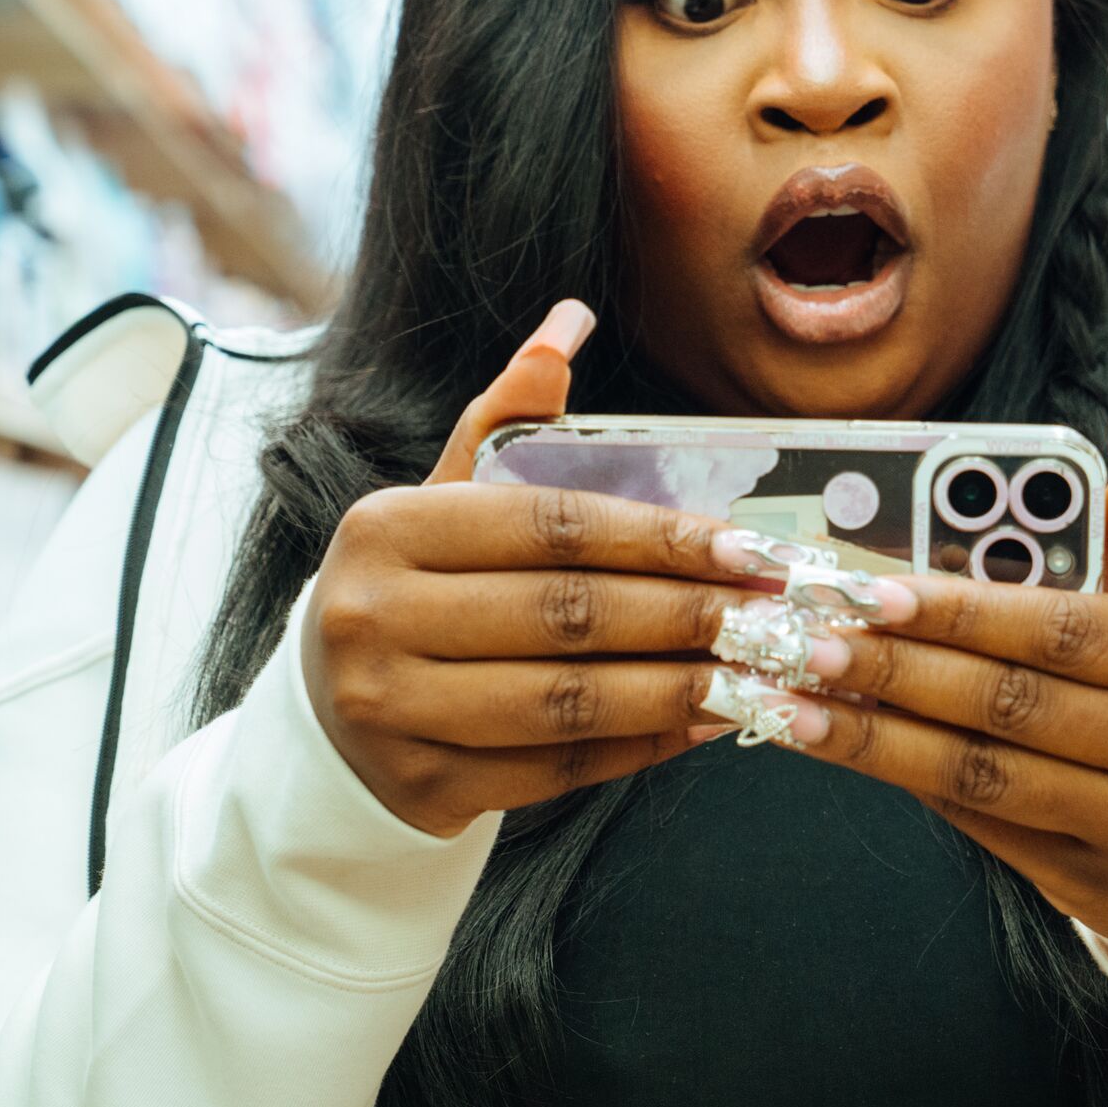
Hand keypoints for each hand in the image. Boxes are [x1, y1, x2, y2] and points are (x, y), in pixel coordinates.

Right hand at [299, 301, 756, 836]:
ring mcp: (393, 712)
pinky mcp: (424, 787)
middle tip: (777, 616)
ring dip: (680, 688)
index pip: (549, 526)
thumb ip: (507, 417)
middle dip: (688, 615)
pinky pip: (559, 767)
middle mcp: (375, 618)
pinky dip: (643, 746)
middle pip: (567, 615)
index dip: (658, 537)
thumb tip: (571, 319)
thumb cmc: (413, 590)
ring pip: (569, 701)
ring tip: (761, 674)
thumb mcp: (442, 499)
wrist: (330, 721)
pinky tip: (707, 722)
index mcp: (386, 528)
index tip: (749, 548)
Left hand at [759, 413, 1107, 967]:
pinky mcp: (1085, 878)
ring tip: (795, 699)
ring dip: (875, 735)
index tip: (874, 589)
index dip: (963, 611)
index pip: (1065, 628)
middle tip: (810, 639)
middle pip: (1013, 702)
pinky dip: (902, 776)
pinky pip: (977, 821)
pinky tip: (839, 743)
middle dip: (898, 670)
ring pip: (982, 771)